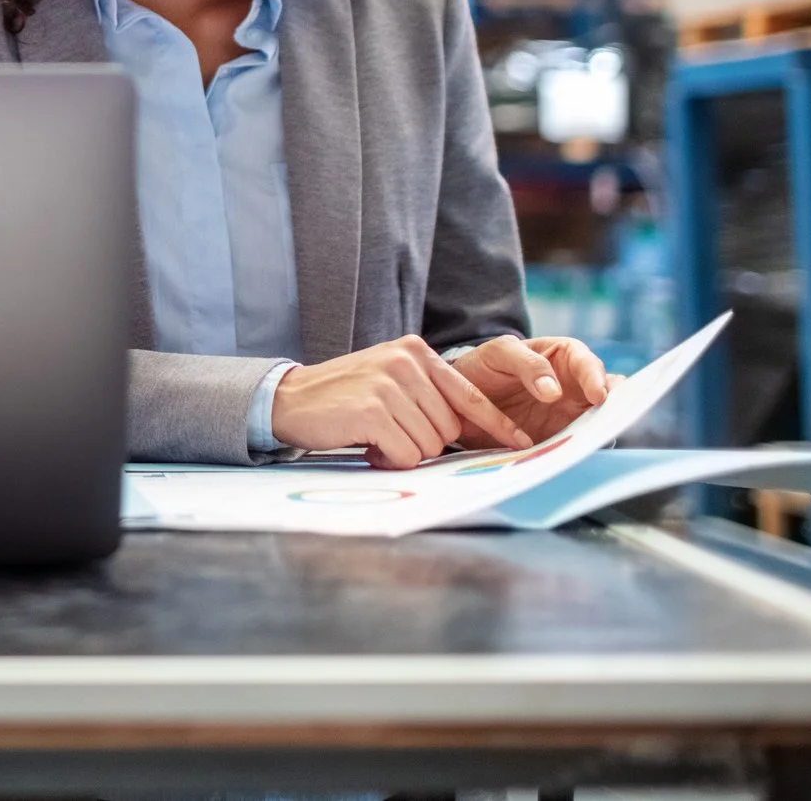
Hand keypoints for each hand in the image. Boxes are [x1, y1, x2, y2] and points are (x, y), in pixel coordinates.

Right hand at [270, 334, 532, 469]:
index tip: (522, 442)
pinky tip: (365, 444)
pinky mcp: (373, 410)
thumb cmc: (343, 398)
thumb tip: (466, 429)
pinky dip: (387, 459)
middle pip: (449, 428)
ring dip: (403, 451)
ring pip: (429, 444)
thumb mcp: (389, 381)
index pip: (469, 394)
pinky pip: (405, 454)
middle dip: (424, 442)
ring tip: (374, 436)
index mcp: (416, 352)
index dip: (497, 423)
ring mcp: (390, 384)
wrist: (289, 398)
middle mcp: (406, 362)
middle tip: (389, 434)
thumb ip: (426, 395)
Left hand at [452, 335, 613, 444]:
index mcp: (563, 357)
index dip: (595, 377)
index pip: (587, 363)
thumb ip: (528, 364)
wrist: (458, 398)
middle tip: (610, 421)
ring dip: (598, 433)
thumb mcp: (500, 353)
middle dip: (613, 408)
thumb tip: (556, 392)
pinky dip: (576, 452)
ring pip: (594, 425)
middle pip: (604, 397)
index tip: (597, 396)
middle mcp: (573, 388)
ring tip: (597, 442)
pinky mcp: (557, 441)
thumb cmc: (484, 366)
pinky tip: (573, 458)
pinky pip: (573, 447)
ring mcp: (568, 416)